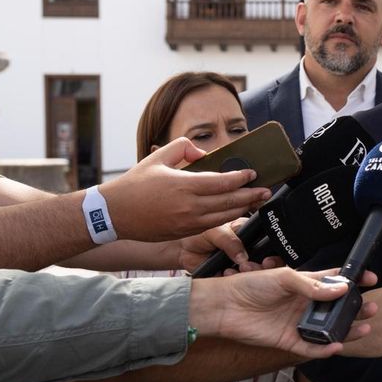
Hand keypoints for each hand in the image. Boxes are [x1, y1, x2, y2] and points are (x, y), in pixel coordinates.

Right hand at [101, 138, 270, 241]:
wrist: (114, 214)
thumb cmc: (135, 184)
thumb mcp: (158, 157)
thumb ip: (184, 148)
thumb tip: (204, 153)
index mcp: (183, 185)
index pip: (222, 182)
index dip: (240, 178)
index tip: (252, 173)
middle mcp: (189, 206)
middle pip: (229, 201)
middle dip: (251, 195)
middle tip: (267, 190)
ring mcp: (188, 222)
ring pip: (224, 216)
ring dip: (243, 208)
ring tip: (257, 201)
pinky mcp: (184, 233)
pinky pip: (212, 224)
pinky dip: (227, 218)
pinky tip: (236, 212)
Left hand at [177, 218, 281, 273]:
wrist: (183, 251)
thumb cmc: (198, 235)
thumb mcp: (214, 231)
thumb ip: (230, 241)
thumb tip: (244, 257)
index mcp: (248, 230)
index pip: (268, 239)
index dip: (272, 249)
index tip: (268, 259)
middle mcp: (248, 246)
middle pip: (267, 257)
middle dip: (265, 265)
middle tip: (253, 266)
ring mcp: (243, 261)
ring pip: (256, 270)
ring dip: (252, 273)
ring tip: (240, 270)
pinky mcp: (234, 274)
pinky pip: (242, 280)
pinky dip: (238, 281)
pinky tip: (230, 276)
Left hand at [191, 267, 378, 358]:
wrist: (224, 306)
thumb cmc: (250, 285)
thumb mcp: (284, 278)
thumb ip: (313, 286)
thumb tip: (341, 289)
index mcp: (305, 285)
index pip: (335, 281)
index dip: (353, 280)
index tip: (371, 278)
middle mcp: (304, 305)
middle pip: (337, 308)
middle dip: (356, 308)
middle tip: (372, 308)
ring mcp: (298, 324)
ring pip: (329, 330)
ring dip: (347, 330)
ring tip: (364, 327)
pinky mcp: (288, 342)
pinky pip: (311, 348)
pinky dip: (324, 349)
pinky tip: (337, 345)